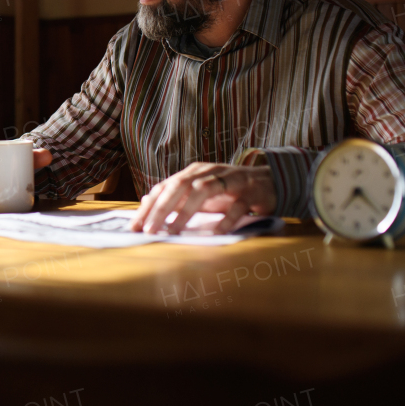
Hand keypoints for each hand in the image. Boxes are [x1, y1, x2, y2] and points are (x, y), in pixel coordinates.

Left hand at [130, 162, 275, 233]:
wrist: (269, 183)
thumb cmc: (229, 192)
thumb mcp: (200, 194)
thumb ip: (177, 199)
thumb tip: (146, 204)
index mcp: (194, 171)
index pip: (165, 187)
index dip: (148, 207)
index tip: (135, 227)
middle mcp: (209, 171)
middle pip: (180, 186)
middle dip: (161, 209)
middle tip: (149, 230)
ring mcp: (231, 180)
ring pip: (204, 190)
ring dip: (186, 212)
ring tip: (173, 231)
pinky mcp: (251, 192)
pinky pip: (237, 206)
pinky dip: (225, 220)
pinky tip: (215, 233)